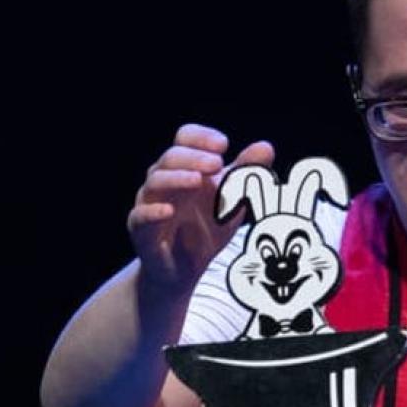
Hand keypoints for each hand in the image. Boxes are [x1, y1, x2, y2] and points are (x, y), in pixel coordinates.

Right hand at [127, 123, 273, 293]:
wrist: (187, 270)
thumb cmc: (206, 227)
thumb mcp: (232, 200)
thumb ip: (245, 174)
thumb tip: (266, 147)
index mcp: (184, 168)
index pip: (184, 139)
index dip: (201, 137)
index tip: (224, 145)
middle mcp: (163, 181)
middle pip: (170, 157)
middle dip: (194, 157)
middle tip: (218, 164)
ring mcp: (149, 204)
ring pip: (154, 181)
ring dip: (176, 178)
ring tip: (197, 180)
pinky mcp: (142, 231)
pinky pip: (140, 217)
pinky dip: (152, 212)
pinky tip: (168, 211)